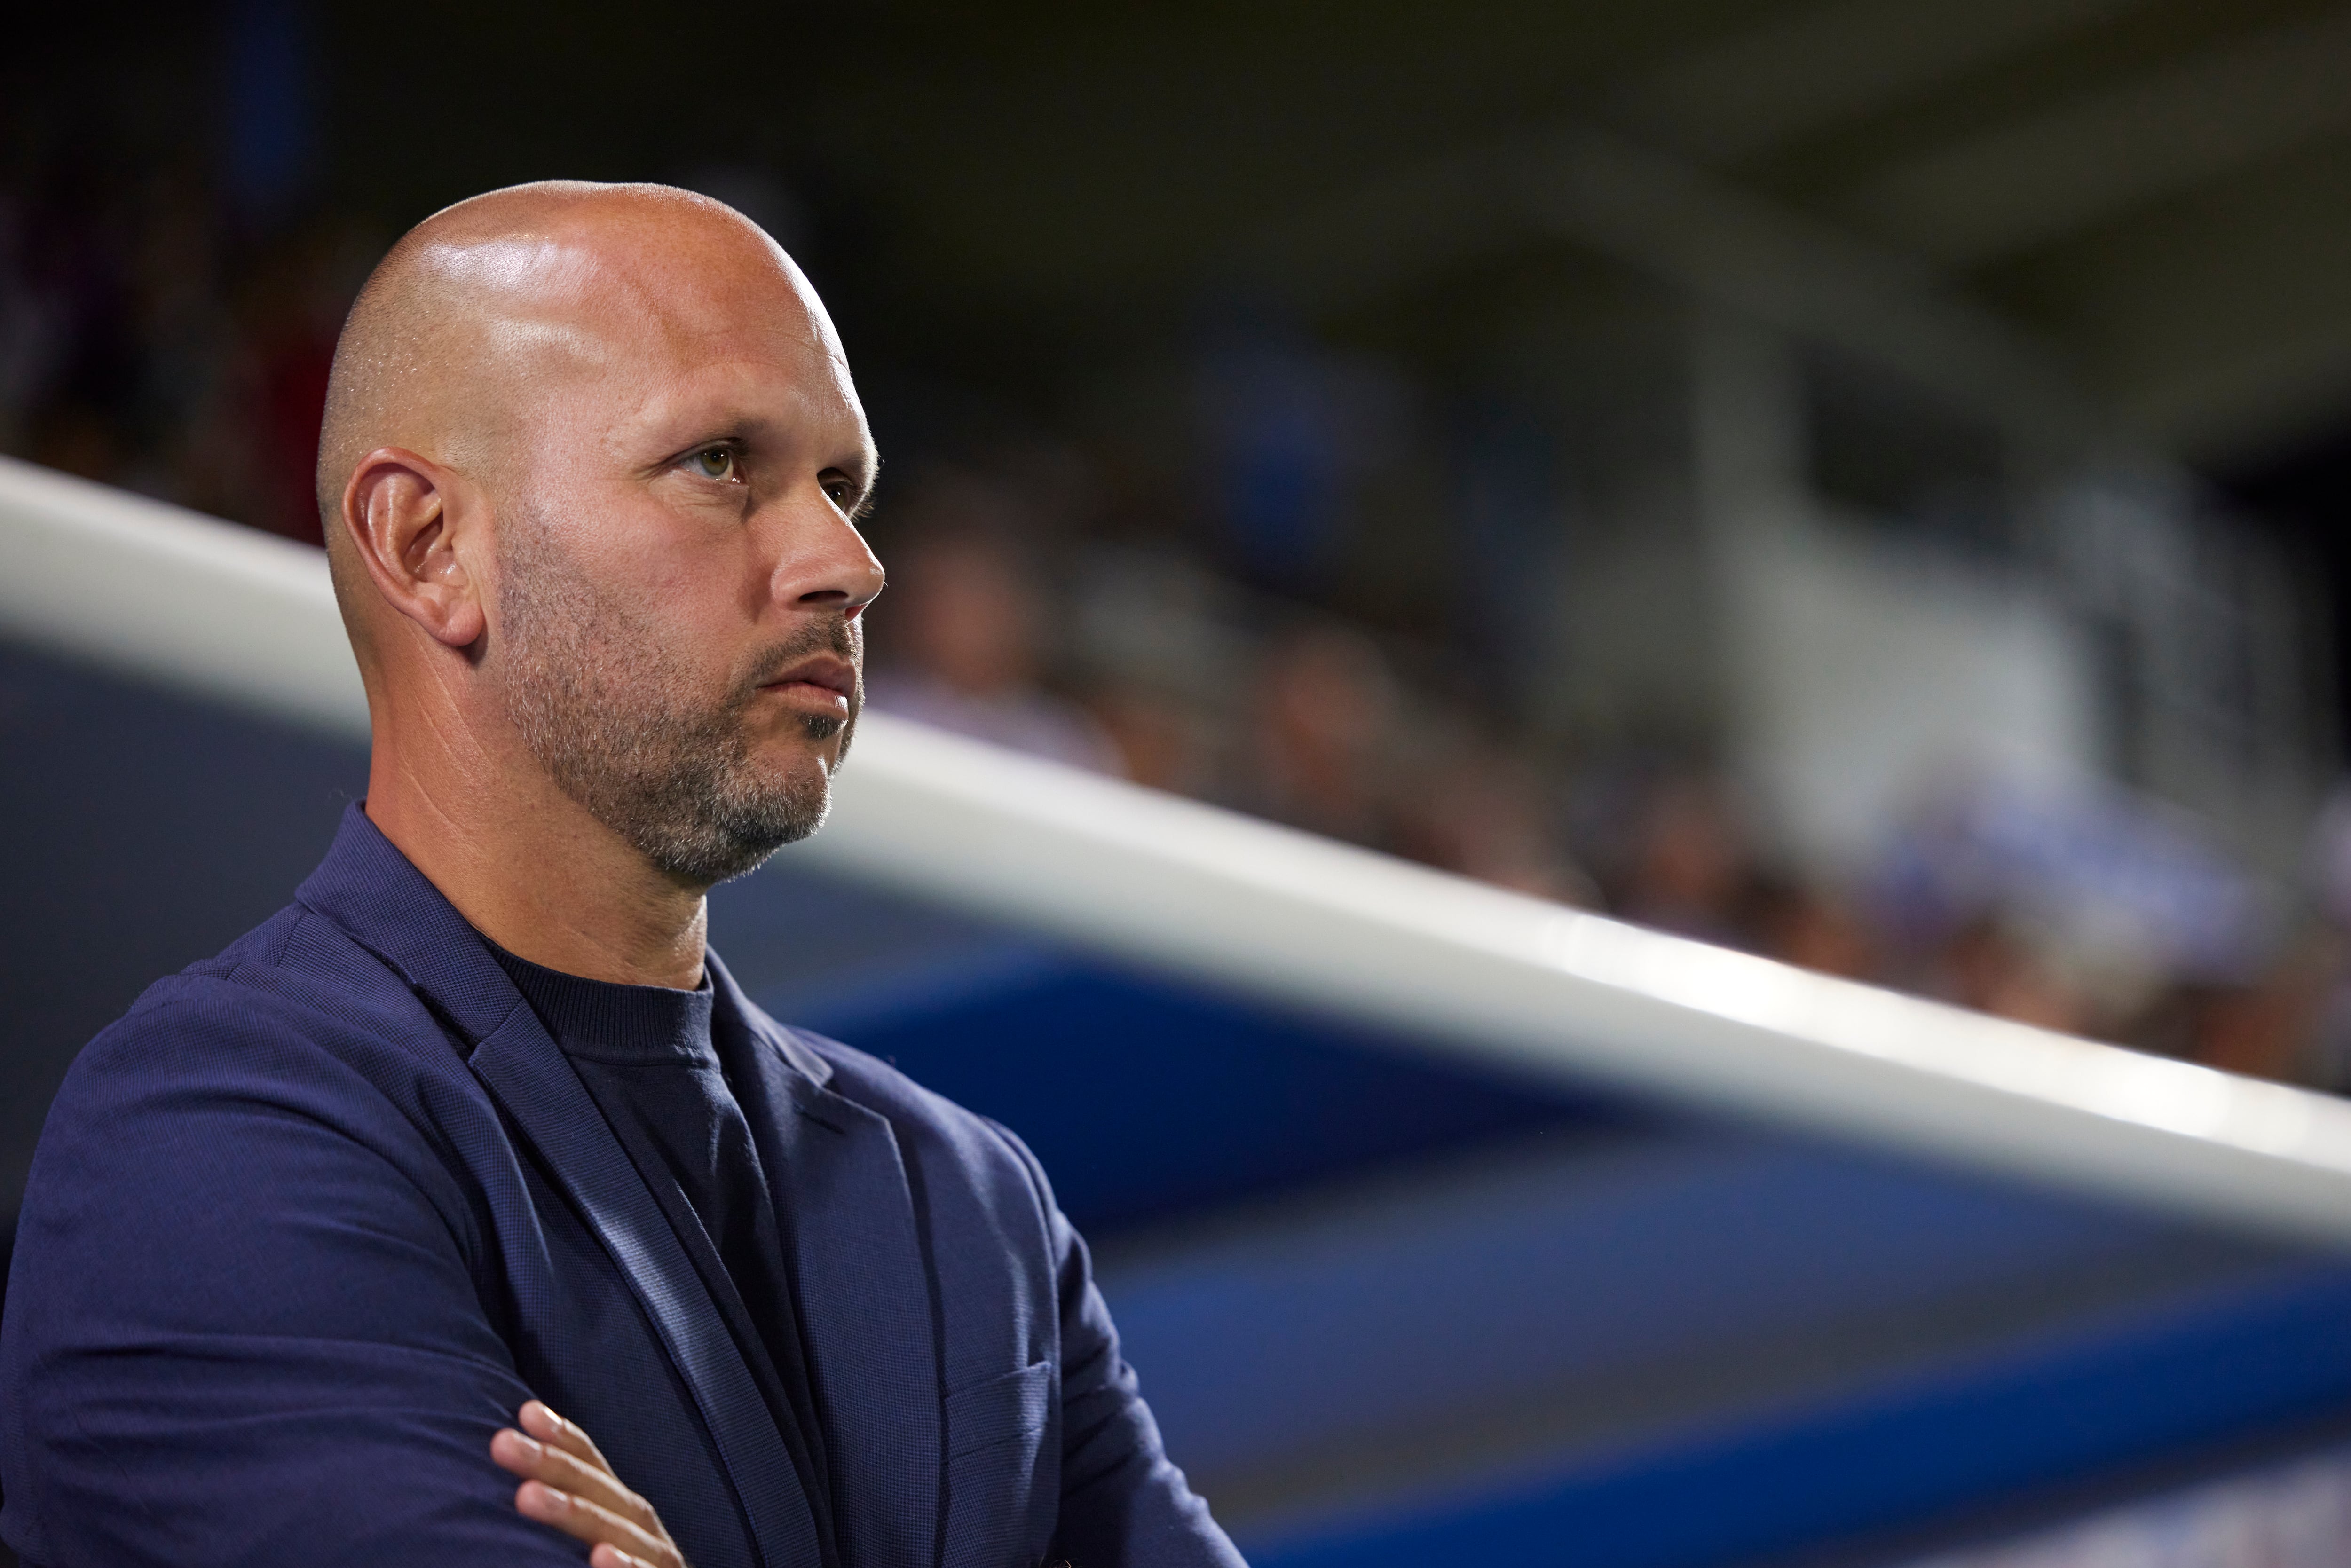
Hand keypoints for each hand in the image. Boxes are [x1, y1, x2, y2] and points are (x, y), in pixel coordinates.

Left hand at [492, 1399, 686, 1567]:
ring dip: (572, 1511)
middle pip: (595, 1489)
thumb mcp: (603, 1544)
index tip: (524, 1411)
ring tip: (526, 1496)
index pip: (592, 1466)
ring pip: (614, 1530)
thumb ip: (576, 1520)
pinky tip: (600, 1558)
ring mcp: (657, 1560)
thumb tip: (517, 1491)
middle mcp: (641, 1529)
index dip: (562, 1436)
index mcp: (622, 1513)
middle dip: (549, 1462)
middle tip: (501, 1442)